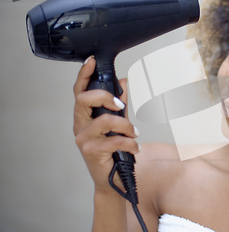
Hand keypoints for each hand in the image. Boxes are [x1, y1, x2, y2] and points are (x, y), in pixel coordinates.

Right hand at [73, 56, 140, 191]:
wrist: (112, 181)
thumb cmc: (113, 152)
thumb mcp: (117, 125)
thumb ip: (118, 105)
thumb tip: (124, 82)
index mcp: (84, 116)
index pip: (79, 91)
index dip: (83, 75)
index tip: (91, 61)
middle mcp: (79, 126)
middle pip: (83, 99)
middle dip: (104, 96)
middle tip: (120, 105)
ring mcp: (83, 139)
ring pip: (105, 120)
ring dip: (126, 125)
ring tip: (134, 134)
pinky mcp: (91, 151)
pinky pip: (115, 140)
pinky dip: (130, 143)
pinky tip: (135, 148)